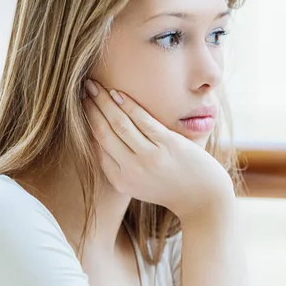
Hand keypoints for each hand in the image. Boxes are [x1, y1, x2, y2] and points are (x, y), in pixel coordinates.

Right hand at [83, 80, 233, 220]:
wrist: (203, 199)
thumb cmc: (171, 187)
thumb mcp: (139, 184)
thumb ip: (122, 165)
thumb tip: (101, 138)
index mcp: (120, 180)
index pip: (97, 146)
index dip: (87, 122)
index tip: (82, 105)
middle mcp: (131, 170)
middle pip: (103, 132)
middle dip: (90, 107)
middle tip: (83, 89)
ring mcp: (149, 157)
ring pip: (119, 123)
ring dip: (103, 101)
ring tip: (94, 85)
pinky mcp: (167, 144)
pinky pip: (142, 120)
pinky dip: (127, 104)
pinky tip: (116, 93)